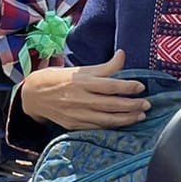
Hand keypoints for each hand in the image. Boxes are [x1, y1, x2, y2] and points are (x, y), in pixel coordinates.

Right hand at [20, 49, 149, 128]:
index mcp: (82, 82)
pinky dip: (112, 126)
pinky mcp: (74, 125)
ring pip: (107, 119)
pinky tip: (123, 123)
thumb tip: (123, 54)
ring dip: (126, 119)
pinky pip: (97, 127)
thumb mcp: (80, 69)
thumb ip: (104, 66)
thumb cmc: (59, 79)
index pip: (110, 85)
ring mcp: (77, 114)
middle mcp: (80, 99)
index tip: (141, 87)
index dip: (127, 87)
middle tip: (147, 104)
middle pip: (111, 104)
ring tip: (140, 116)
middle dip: (132, 105)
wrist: (33, 96)